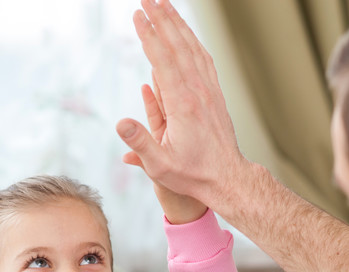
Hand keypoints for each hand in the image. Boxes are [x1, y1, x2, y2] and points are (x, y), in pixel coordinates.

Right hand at [116, 0, 250, 210]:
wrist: (227, 178)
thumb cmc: (192, 175)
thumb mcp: (160, 166)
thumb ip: (140, 143)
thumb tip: (120, 123)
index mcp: (183, 104)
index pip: (162, 60)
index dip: (149, 35)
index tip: (137, 15)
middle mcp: (198, 91)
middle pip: (178, 45)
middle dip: (161, 19)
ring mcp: (209, 91)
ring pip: (193, 48)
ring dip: (178, 24)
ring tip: (164, 4)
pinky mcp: (215, 94)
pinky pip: (203, 59)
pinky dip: (192, 40)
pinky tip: (186, 32)